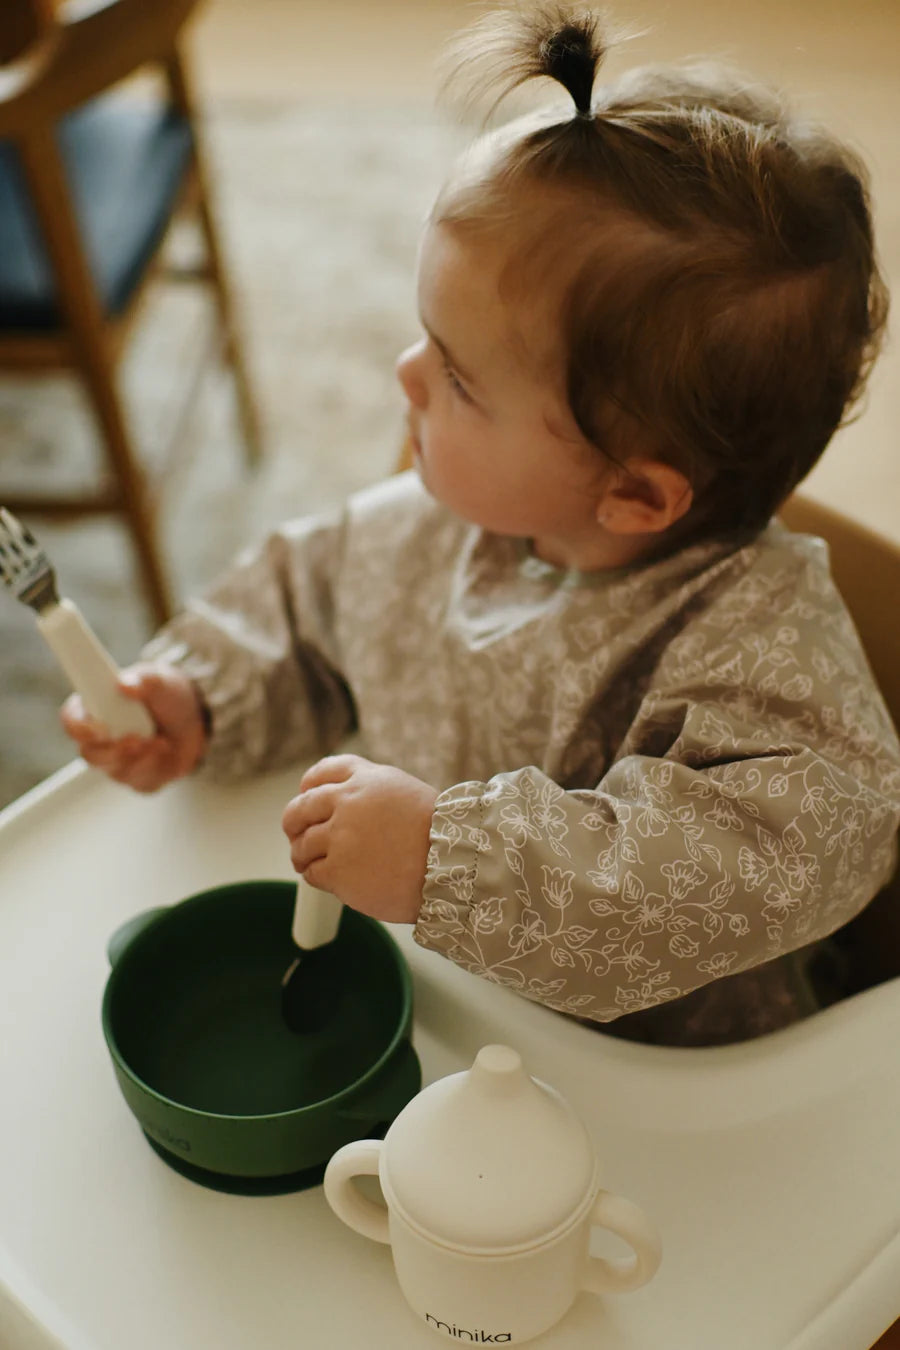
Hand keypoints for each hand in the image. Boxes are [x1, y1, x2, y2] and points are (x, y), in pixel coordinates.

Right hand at [60, 661, 207, 792]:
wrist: (196, 719)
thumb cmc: (168, 696)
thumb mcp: (161, 681)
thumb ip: (144, 680)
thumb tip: (125, 684)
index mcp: (96, 708)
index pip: (72, 720)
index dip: (79, 727)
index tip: (99, 729)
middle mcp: (101, 738)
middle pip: (90, 754)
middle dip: (114, 751)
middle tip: (136, 739)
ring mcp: (117, 760)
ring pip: (116, 771)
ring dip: (141, 757)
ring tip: (160, 741)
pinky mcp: (137, 777)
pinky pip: (140, 781)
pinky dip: (156, 767)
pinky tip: (166, 751)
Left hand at [281, 753, 437, 923]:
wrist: (452, 864)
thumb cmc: (438, 833)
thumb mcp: (404, 792)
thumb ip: (370, 791)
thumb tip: (342, 804)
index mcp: (365, 779)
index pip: (323, 772)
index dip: (308, 786)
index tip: (304, 795)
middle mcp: (347, 803)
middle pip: (301, 808)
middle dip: (293, 822)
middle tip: (295, 834)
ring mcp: (340, 838)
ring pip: (302, 845)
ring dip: (302, 855)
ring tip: (309, 863)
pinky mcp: (338, 871)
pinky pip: (312, 873)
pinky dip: (315, 876)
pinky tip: (327, 879)